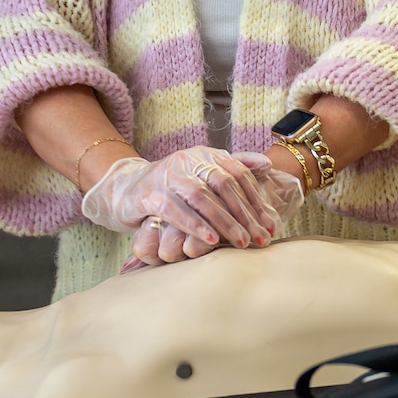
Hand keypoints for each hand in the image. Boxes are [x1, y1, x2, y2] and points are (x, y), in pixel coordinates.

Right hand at [127, 163, 304, 265]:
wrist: (125, 189)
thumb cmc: (172, 188)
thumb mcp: (203, 176)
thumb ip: (234, 168)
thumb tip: (268, 165)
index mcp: (206, 155)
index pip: (239, 175)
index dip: (257, 200)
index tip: (271, 225)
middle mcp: (188, 160)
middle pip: (225, 185)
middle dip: (246, 214)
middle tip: (261, 238)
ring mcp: (168, 175)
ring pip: (202, 198)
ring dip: (225, 222)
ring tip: (242, 242)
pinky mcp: (149, 193)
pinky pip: (175, 211)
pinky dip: (195, 226)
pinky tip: (211, 240)